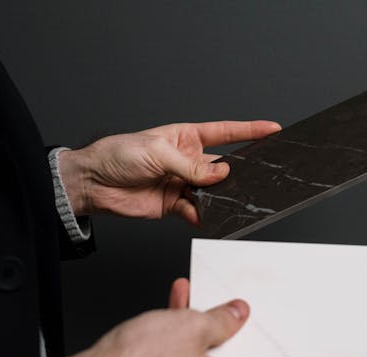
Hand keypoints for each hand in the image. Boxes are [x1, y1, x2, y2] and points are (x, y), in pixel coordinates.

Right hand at [0, 279, 366, 356]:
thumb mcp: (186, 329)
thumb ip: (219, 319)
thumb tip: (237, 313)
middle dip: (276, 339)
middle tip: (298, 324)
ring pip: (225, 353)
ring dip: (225, 324)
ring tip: (222, 298)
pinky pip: (196, 351)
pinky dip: (194, 327)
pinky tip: (184, 301)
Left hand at [57, 121, 281, 223]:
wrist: (93, 182)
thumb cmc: (119, 154)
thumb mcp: (157, 152)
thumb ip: (190, 166)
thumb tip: (221, 174)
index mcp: (186, 137)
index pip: (225, 133)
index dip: (249, 131)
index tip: (273, 130)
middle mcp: (188, 160)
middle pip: (222, 167)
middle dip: (239, 172)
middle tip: (257, 177)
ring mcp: (182, 183)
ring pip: (212, 192)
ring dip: (220, 197)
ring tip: (229, 200)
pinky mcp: (174, 204)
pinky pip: (196, 210)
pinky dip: (203, 215)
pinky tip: (205, 216)